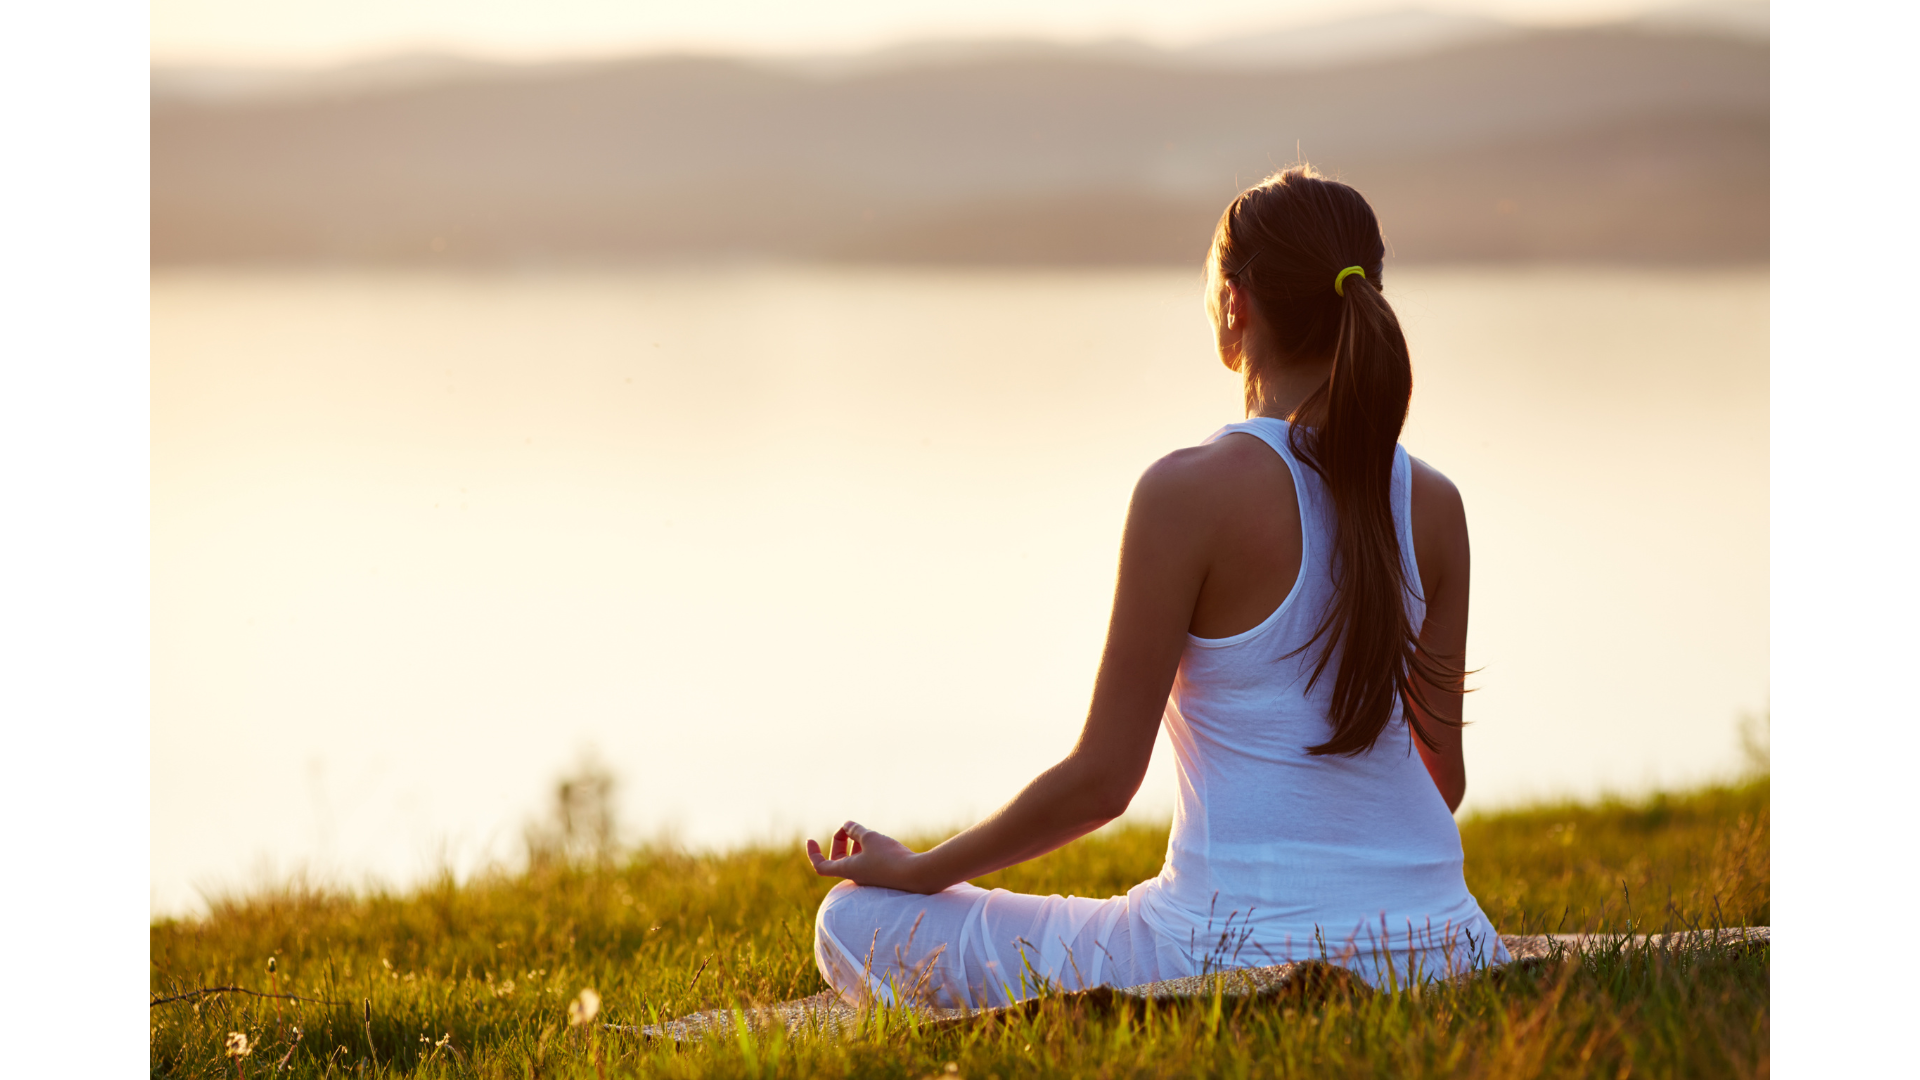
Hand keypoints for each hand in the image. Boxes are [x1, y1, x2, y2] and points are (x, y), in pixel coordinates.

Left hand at [805, 821, 936, 892]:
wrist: (916, 875)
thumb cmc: (890, 857)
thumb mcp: (870, 837)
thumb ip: (856, 830)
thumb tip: (847, 825)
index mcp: (848, 869)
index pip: (821, 865)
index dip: (813, 853)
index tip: (811, 839)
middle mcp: (856, 876)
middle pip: (837, 860)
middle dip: (839, 841)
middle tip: (849, 828)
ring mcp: (869, 878)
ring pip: (853, 860)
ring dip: (854, 844)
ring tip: (864, 832)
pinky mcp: (882, 876)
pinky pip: (866, 862)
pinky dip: (866, 849)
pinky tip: (877, 839)